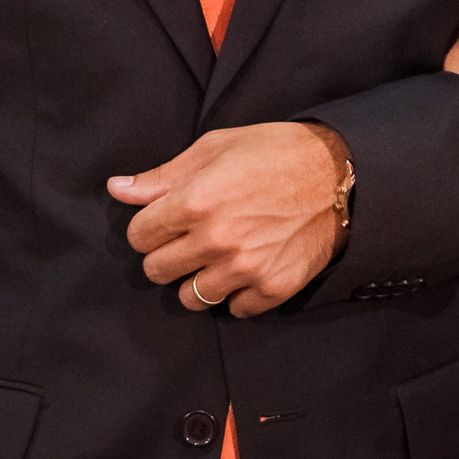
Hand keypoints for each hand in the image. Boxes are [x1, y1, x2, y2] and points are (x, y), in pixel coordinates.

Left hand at [109, 123, 349, 317]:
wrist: (341, 175)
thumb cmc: (275, 152)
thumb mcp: (215, 148)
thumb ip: (162, 176)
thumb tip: (117, 189)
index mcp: (196, 201)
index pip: (139, 236)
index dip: (149, 227)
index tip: (167, 221)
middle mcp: (216, 240)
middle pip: (157, 271)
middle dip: (167, 254)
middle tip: (190, 239)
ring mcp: (245, 268)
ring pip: (190, 298)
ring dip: (198, 279)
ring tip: (218, 257)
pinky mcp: (272, 287)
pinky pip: (234, 310)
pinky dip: (237, 294)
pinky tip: (248, 267)